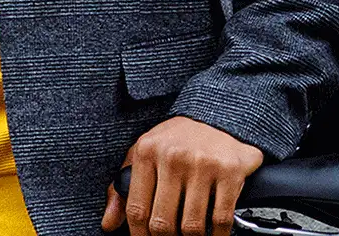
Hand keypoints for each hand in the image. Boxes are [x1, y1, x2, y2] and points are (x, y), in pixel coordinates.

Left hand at [100, 115, 263, 235]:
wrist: (218, 115)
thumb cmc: (177, 140)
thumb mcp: (144, 154)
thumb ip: (123, 188)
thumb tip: (109, 223)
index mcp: (147, 152)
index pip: (137, 209)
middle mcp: (173, 157)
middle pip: (163, 222)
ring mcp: (203, 164)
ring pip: (192, 225)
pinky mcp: (229, 171)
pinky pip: (221, 218)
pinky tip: (214, 235)